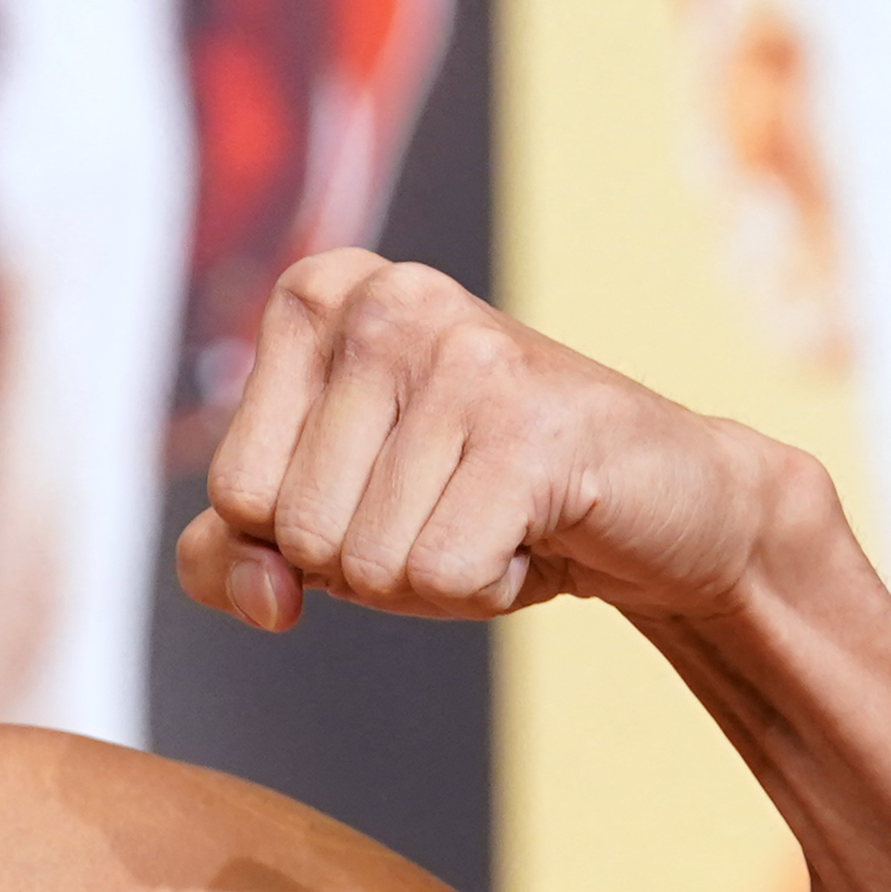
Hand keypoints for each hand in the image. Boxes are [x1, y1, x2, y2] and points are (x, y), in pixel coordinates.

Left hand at [176, 250, 792, 632]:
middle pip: (298, 531)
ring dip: (436, 574)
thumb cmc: (475, 500)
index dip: (306, 534)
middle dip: (372, 559)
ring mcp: (461, 354)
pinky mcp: (528, 426)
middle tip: (456, 501)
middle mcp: (381, 300)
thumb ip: (229, 558)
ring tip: (496, 510)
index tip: (389, 483)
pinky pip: (442, 574)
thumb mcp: (326, 522)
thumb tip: (267, 596)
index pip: (234, 493)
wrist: (661, 498)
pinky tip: (532, 527)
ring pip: (367, 562)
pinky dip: (489, 586)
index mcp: (315, 295)